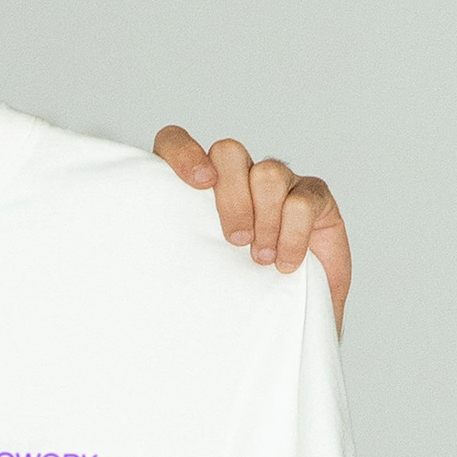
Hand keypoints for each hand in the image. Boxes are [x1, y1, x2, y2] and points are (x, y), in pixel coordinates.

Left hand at [151, 127, 353, 335]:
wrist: (285, 314)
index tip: (198, 185)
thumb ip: (175, 251)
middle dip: (231, 199)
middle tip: (235, 241)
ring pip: (267, 172)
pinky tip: (285, 263)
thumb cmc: (231, 292)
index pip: (175, 142)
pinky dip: (293, 235)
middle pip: (228, 152)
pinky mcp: (315, 196)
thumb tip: (142, 266)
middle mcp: (238, 175)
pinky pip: (303, 201)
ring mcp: (279, 181)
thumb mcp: (194, 271)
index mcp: (201, 185)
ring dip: (265, 220)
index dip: (183, 153)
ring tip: (261, 259)